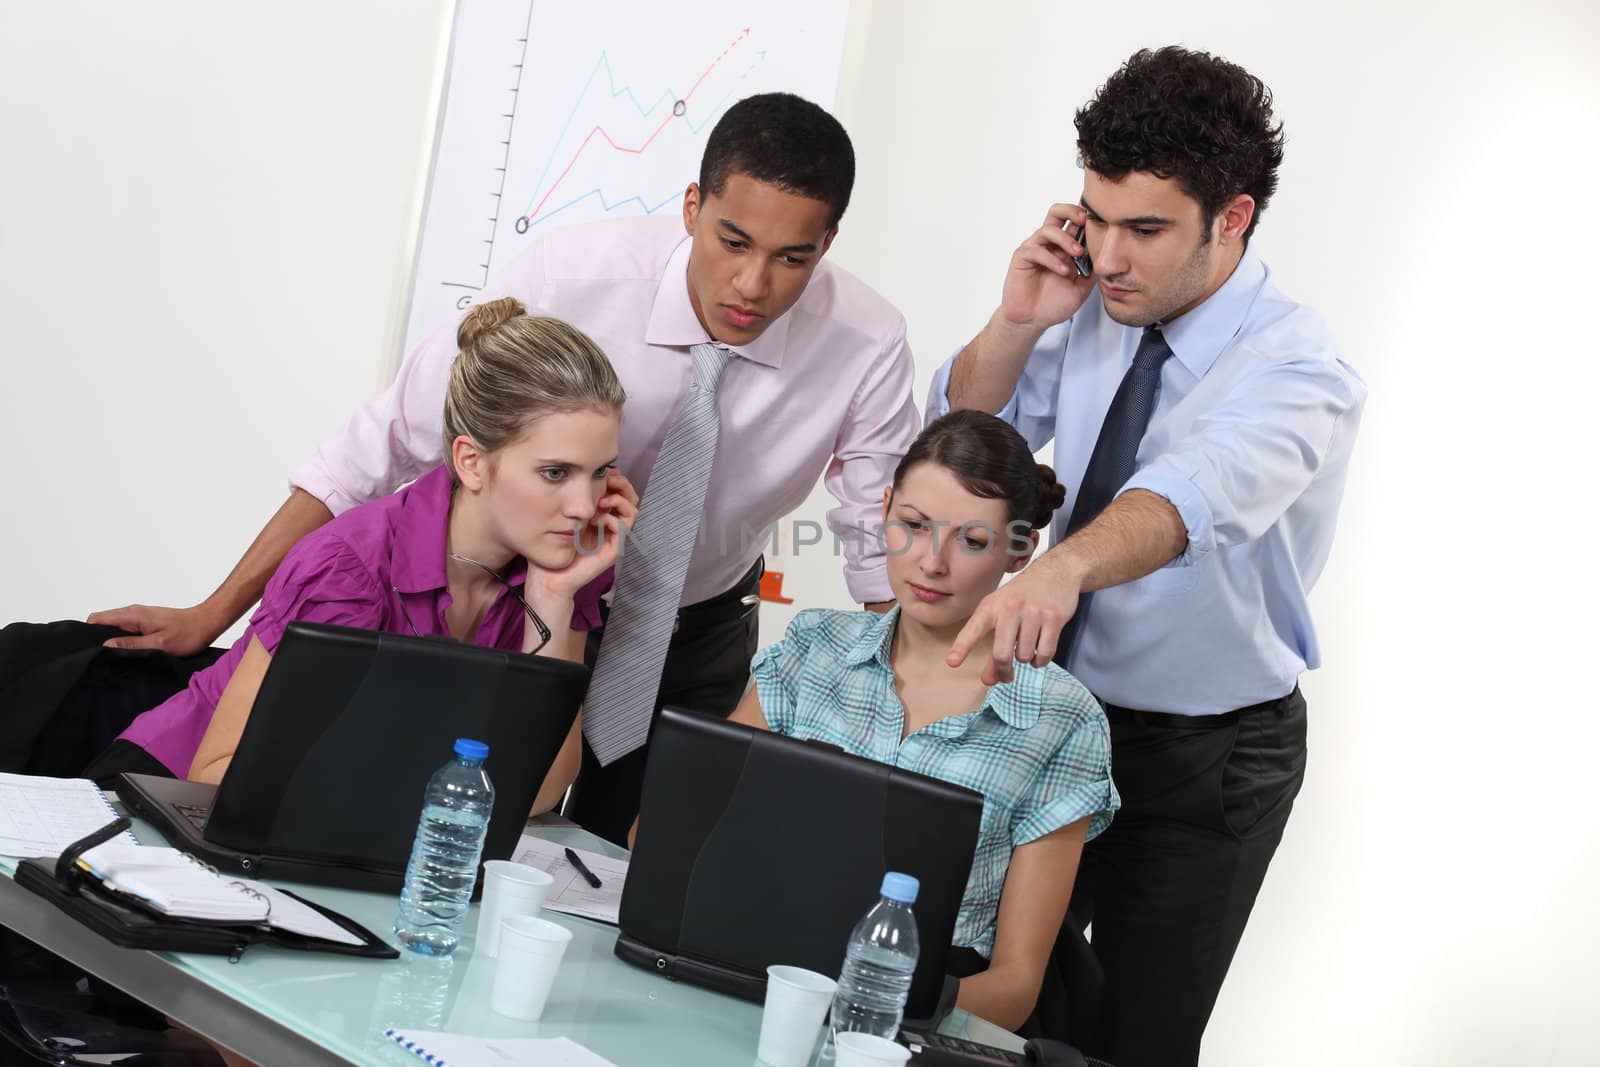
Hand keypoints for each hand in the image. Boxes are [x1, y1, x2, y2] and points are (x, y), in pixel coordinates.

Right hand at [86, 603, 224, 653]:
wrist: (207, 623)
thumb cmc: (188, 633)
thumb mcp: (159, 644)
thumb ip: (132, 644)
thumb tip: (106, 645)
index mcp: (132, 615)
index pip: (96, 619)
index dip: (88, 634)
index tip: (89, 650)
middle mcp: (132, 613)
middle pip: (102, 624)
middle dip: (98, 640)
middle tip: (102, 659)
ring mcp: (138, 618)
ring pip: (114, 629)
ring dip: (112, 642)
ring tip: (116, 658)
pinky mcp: (145, 624)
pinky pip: (126, 632)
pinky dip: (123, 641)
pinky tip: (129, 654)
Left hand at [527, 470, 639, 601]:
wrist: (548, 577)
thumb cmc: (550, 547)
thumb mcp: (560, 516)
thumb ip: (570, 499)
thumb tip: (576, 476)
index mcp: (601, 515)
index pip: (620, 491)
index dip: (616, 478)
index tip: (603, 471)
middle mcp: (610, 526)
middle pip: (631, 498)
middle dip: (622, 484)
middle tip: (608, 479)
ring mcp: (613, 538)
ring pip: (632, 511)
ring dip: (619, 500)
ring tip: (602, 501)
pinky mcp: (612, 551)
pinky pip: (623, 529)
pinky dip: (612, 519)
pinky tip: (596, 519)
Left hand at [947, 558, 1080, 684]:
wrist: (1056, 572)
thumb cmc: (1023, 597)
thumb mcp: (1002, 615)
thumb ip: (993, 647)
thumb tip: (989, 680)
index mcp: (991, 605)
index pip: (974, 629)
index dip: (962, 647)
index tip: (952, 662)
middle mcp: (1010, 607)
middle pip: (1002, 654)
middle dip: (1003, 670)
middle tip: (1006, 677)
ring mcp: (1033, 612)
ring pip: (1024, 656)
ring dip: (1026, 658)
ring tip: (1027, 645)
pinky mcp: (1053, 618)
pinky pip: (1044, 654)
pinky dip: (1041, 660)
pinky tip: (1039, 649)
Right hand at [998, 203, 1097, 332]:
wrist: (1032, 320)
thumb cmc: (1054, 303)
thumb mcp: (1083, 286)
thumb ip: (1093, 269)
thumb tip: (1110, 255)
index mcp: (1064, 247)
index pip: (1074, 222)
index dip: (1086, 218)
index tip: (1101, 223)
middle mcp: (1049, 244)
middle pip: (1057, 212)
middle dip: (1072, 210)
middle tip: (1085, 220)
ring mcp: (1035, 249)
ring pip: (1048, 229)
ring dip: (1065, 239)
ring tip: (1077, 253)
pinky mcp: (1022, 257)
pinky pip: (1036, 250)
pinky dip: (1052, 259)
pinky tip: (1062, 272)